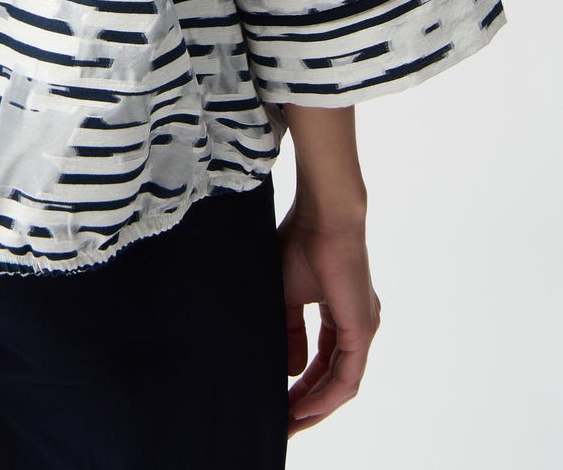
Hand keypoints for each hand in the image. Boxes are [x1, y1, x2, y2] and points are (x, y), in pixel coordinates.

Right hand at [278, 196, 380, 435]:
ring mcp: (362, 330)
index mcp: (339, 312)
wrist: (323, 216)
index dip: (301, 385)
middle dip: (307, 404)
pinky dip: (324, 397)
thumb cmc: (301, 241)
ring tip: (288, 422)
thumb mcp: (286, 294)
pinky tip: (303, 408)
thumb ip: (290, 332)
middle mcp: (355, 325)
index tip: (278, 403)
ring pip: (341, 384)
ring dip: (315, 407)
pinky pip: (345, 378)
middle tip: (283, 425)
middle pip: (332, 379)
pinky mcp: (362, 331)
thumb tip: (291, 370)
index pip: (322, 361)